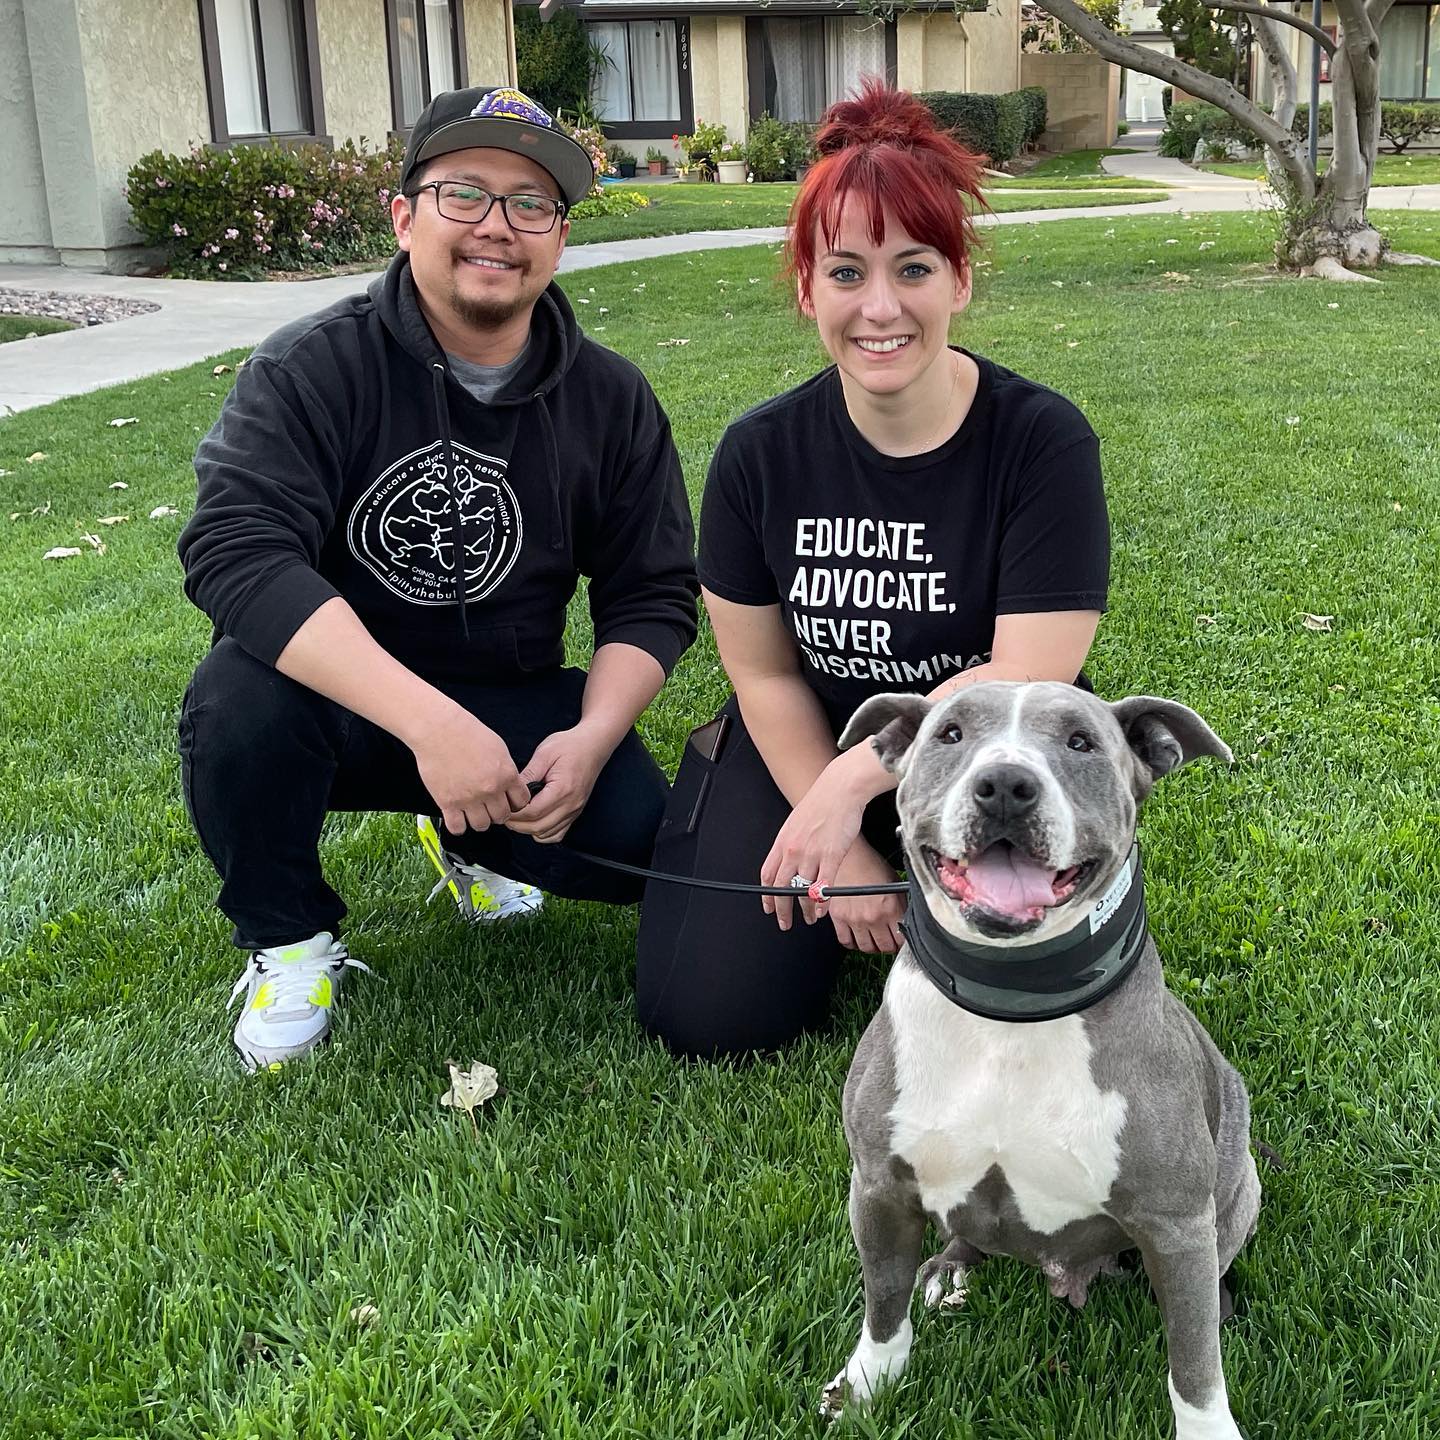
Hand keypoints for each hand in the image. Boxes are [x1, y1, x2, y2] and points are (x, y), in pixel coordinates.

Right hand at [410, 703, 529, 834]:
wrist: (439, 729)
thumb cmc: (465, 732)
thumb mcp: (498, 748)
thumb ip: (506, 770)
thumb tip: (510, 785)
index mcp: (506, 774)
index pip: (521, 802)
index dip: (515, 804)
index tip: (508, 802)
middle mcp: (490, 789)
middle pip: (502, 816)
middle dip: (497, 813)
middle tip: (489, 807)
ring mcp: (469, 798)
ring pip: (482, 825)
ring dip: (479, 821)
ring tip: (474, 812)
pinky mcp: (447, 802)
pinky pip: (457, 828)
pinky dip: (459, 826)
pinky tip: (458, 817)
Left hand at [506, 724, 611, 842]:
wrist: (593, 745)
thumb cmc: (569, 745)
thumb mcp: (544, 754)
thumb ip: (527, 774)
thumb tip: (511, 791)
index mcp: (562, 789)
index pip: (533, 812)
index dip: (514, 814)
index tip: (503, 807)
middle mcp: (571, 804)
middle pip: (538, 827)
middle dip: (517, 825)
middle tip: (504, 814)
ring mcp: (575, 810)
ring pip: (546, 834)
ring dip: (528, 829)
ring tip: (516, 817)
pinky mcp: (575, 812)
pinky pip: (557, 834)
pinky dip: (542, 832)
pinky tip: (533, 821)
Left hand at [759, 754, 872, 930]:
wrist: (840, 788)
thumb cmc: (822, 801)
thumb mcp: (796, 822)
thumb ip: (791, 843)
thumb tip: (790, 858)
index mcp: (783, 841)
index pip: (768, 875)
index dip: (766, 895)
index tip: (768, 907)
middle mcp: (793, 849)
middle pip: (781, 888)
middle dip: (781, 910)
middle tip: (784, 922)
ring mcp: (812, 853)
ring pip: (802, 890)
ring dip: (804, 909)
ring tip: (808, 918)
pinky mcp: (832, 855)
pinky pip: (823, 885)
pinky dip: (821, 901)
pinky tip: (821, 909)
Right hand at [825, 842, 905, 954]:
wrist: (847, 854)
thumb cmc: (869, 863)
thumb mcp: (893, 881)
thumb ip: (900, 904)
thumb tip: (905, 920)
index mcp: (890, 907)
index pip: (901, 938)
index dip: (902, 942)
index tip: (900, 940)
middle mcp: (873, 916)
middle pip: (884, 947)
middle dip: (888, 946)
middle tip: (887, 940)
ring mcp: (855, 919)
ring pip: (866, 948)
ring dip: (872, 947)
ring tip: (873, 939)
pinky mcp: (838, 917)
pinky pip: (846, 941)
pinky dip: (852, 943)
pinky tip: (856, 936)